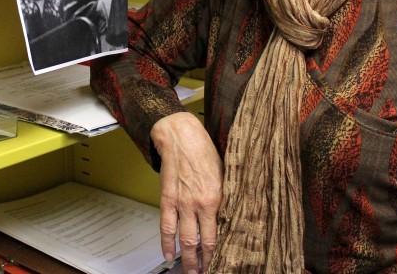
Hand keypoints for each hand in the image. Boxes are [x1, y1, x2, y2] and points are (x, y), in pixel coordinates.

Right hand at [150, 112, 222, 273]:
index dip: (220, 252)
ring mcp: (182, 203)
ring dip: (187, 259)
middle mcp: (199, 204)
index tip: (223, 262)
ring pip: (184, 239)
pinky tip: (168, 254)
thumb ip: (225, 196)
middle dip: (204, 262)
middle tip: (205, 273)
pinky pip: (166, 226)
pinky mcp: (168, 199)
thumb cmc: (204, 151)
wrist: (181, 136)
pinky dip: (166, 243)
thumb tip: (230, 216)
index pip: (219, 234)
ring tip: (190, 271)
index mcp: (217, 198)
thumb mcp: (223, 174)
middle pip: (202, 242)